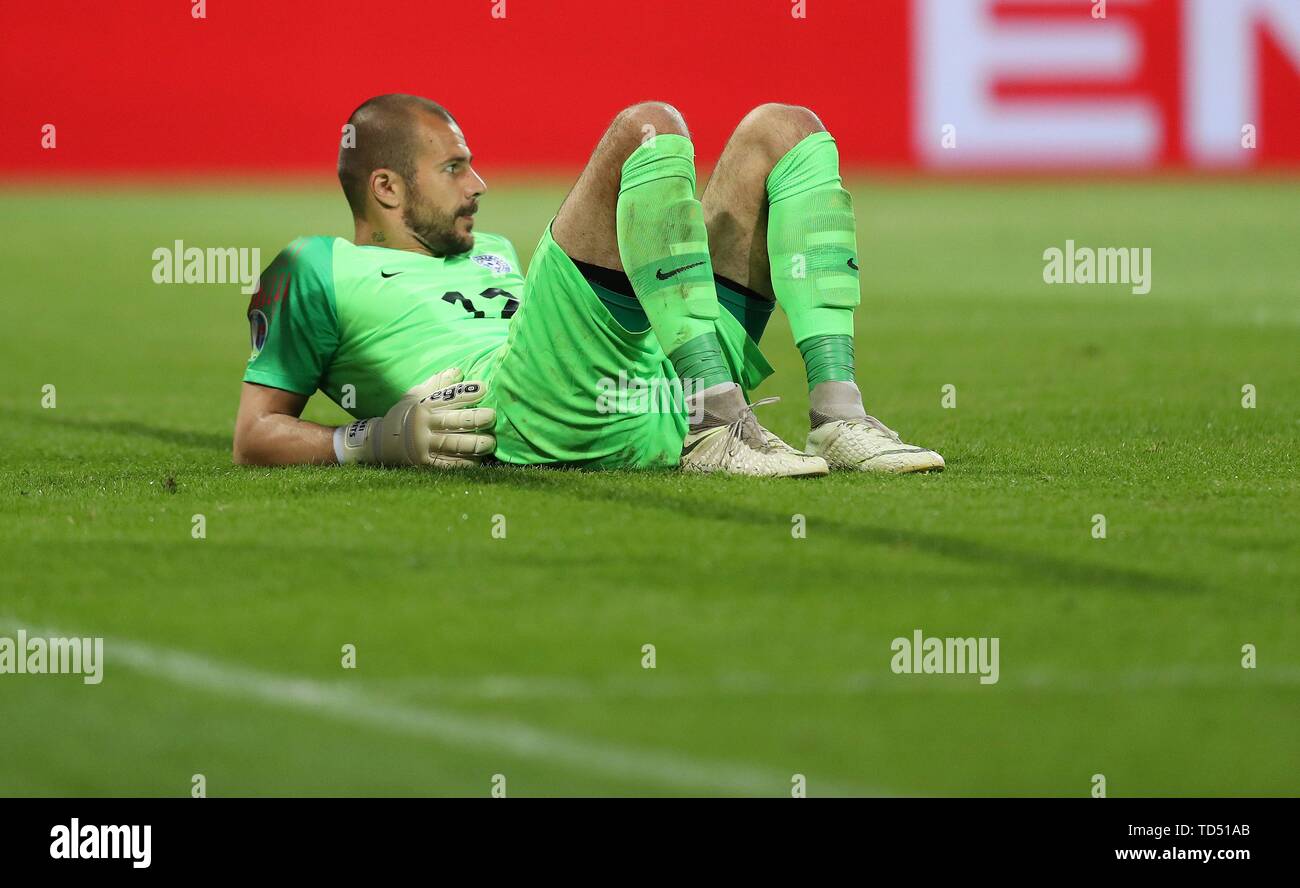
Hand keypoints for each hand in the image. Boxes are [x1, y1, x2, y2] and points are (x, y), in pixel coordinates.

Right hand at [336, 369, 494, 466]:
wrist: (380, 442)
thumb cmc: (405, 414)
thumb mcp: (415, 395)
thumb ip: (437, 384)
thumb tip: (458, 371)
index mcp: (422, 406)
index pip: (447, 397)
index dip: (466, 392)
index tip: (484, 388)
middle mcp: (422, 425)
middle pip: (451, 421)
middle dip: (473, 419)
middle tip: (492, 416)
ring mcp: (423, 445)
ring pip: (451, 445)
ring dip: (473, 444)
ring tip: (490, 442)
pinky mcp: (423, 463)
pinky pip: (446, 464)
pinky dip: (463, 463)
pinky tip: (477, 460)